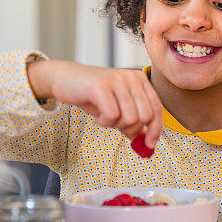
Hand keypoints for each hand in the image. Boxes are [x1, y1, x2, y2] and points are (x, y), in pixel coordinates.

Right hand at [27, 60, 161, 148]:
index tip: (150, 145)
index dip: (156, 129)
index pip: (157, 108)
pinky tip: (97, 115)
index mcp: (139, 79)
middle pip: (145, 116)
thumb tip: (147, 143)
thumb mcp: (117, 108)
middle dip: (132, 129)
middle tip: (117, 126)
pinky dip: (104, 122)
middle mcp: (131, 76)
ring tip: (104, 116)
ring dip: (116, 125)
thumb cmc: (92, 95)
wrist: (64, 79)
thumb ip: (132, 122)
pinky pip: (112, 116)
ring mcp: (117, 80)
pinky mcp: (100, 86)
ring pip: (130, 118)